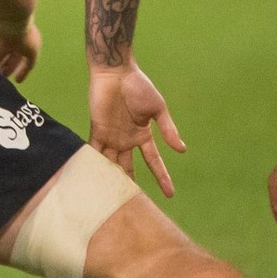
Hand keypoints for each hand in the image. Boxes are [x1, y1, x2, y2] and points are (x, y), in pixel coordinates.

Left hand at [88, 64, 186, 195]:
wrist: (116, 72)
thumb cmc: (139, 86)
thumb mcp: (158, 109)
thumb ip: (168, 130)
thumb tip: (182, 150)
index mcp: (143, 135)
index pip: (153, 161)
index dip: (162, 177)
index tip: (170, 194)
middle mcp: (126, 140)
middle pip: (129, 167)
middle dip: (131, 184)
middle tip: (133, 205)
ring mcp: (111, 137)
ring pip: (111, 163)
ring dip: (111, 178)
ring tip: (111, 199)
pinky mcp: (97, 130)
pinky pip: (95, 150)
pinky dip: (94, 164)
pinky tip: (94, 179)